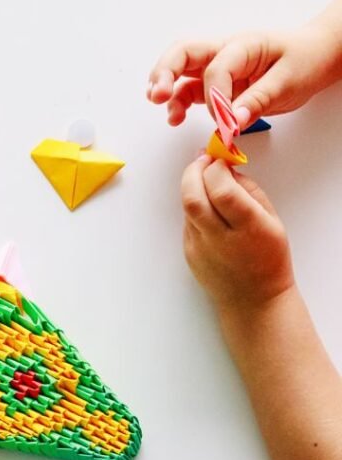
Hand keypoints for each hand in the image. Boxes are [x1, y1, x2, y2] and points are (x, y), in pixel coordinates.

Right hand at [147, 21, 341, 127]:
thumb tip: (233, 120)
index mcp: (243, 45)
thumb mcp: (289, 81)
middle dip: (165, 73)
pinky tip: (175, 117)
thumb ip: (258, 100)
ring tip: (164, 109)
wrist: (316, 55)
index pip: (217, 69)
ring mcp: (216, 67)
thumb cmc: (305, 59)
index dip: (216, 97)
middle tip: (157, 94)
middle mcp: (223, 52)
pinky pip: (189, 90)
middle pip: (182, 54)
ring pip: (180, 72)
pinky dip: (178, 102)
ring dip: (167, 89)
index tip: (226, 120)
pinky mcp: (215, 83)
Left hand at [180, 155, 294, 310]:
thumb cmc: (269, 258)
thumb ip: (250, 191)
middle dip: (193, 172)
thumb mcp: (273, 221)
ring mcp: (200, 247)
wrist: (253, 299)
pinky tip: (207, 207)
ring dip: (192, 186)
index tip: (219, 160)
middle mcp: (220, 239)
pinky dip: (194, 207)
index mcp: (249, 229)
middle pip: (193, 198)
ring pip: (186, 207)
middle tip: (202, 160)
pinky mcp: (188, 252)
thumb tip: (227, 168)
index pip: (222, 191)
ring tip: (203, 178)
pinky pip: (187, 221)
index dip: (216, 170)